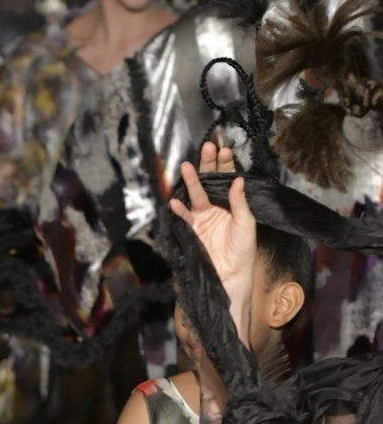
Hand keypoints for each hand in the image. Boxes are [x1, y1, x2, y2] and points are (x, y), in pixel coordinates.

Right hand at [169, 140, 254, 338]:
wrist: (231, 276)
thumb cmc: (243, 251)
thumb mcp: (246, 224)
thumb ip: (240, 203)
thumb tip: (238, 180)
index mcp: (232, 203)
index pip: (228, 178)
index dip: (225, 165)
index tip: (224, 150)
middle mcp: (216, 206)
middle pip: (210, 181)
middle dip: (208, 164)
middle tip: (208, 147)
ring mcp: (202, 218)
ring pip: (196, 195)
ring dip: (192, 182)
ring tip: (187, 167)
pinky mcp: (192, 231)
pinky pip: (184, 218)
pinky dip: (179, 211)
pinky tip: (176, 202)